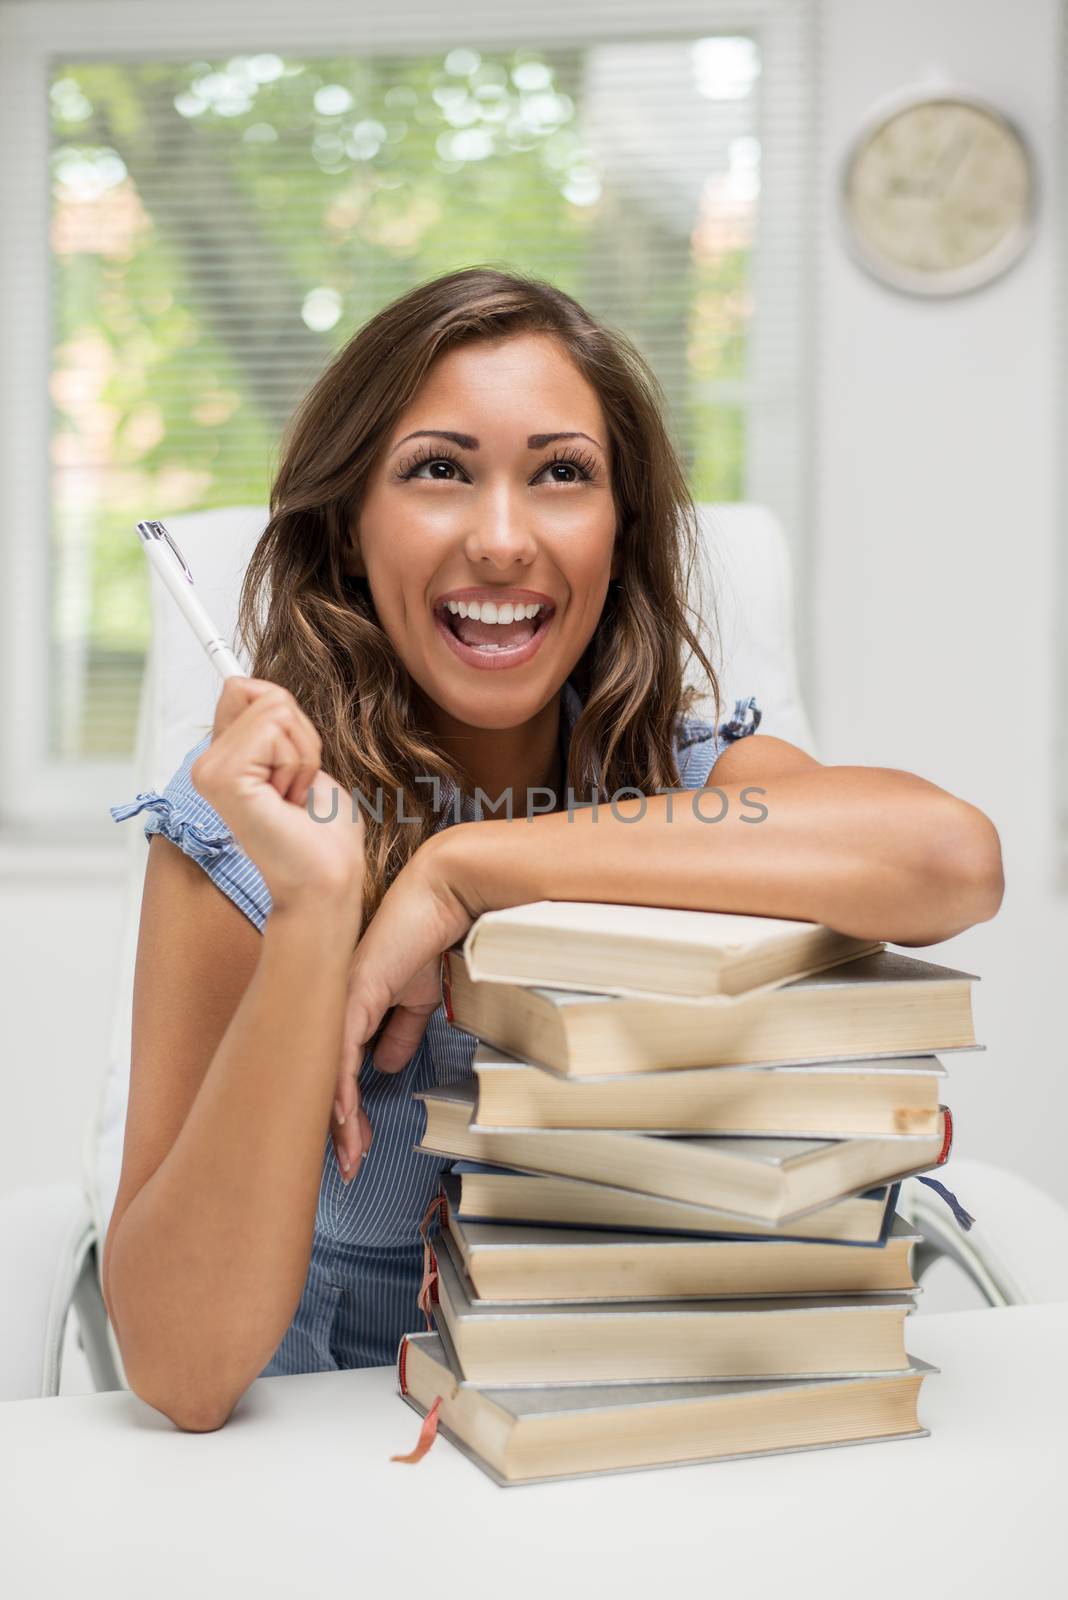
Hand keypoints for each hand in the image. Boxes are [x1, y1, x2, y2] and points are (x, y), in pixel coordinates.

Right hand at [191, 677, 364, 914]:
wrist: (326, 881)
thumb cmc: (322, 831)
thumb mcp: (300, 759)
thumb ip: (274, 723)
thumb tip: (248, 683)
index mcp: (224, 759)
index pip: (243, 687)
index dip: (282, 713)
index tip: (289, 760)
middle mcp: (207, 763)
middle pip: (264, 693)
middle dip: (301, 738)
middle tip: (296, 788)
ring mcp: (210, 770)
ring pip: (275, 708)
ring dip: (304, 753)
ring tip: (293, 798)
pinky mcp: (223, 778)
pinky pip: (275, 729)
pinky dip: (299, 763)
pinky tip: (287, 802)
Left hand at [331, 834, 478, 1182]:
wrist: (439, 900)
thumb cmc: (425, 940)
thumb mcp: (418, 999)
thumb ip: (400, 1033)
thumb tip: (386, 1069)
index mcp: (346, 1011)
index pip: (335, 1072)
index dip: (343, 1113)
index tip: (354, 1147)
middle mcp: (332, 1008)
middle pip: (322, 1079)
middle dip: (335, 1131)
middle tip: (346, 1168)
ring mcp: (338, 1001)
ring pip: (325, 1073)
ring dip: (339, 1122)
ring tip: (349, 1157)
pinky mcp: (353, 994)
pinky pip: (340, 1051)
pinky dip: (340, 1088)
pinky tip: (344, 1119)